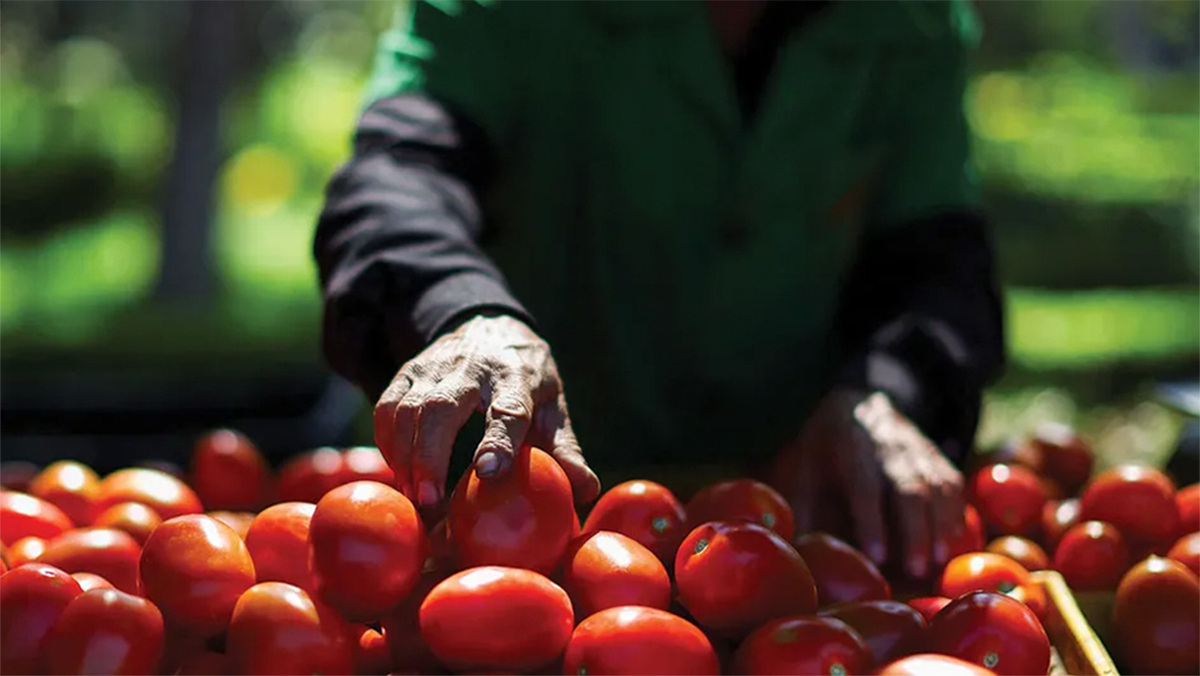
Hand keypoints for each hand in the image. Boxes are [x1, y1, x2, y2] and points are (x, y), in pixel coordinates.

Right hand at [373, 314, 599, 509]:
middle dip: (431, 457)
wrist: (490, 326)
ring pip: (407, 410)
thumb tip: (587, 491)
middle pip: (442, 408)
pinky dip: (388, 444)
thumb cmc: (527, 381)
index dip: (498, 441)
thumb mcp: (553, 408)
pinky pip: (387, 409)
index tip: (489, 474)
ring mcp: (434, 367)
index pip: (508, 409)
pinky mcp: (407, 372)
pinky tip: (401, 472)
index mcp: (517, 376)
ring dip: (406, 458)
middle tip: (430, 503)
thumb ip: (565, 450)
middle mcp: (472, 366)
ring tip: (416, 499)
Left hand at [784, 389, 964, 577]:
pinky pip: (952, 483)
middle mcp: (889, 446)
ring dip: (941, 525)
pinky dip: (956, 512)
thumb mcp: (805, 468)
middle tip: (915, 570)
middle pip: (908, 489)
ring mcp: (917, 449)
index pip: (864, 487)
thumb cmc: (826, 448)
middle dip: (914, 531)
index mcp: (850, 448)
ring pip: (937, 486)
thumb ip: (804, 507)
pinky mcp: (936, 456)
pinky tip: (955, 541)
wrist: (860, 404)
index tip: (878, 556)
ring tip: (939, 561)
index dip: (872, 522)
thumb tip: (799, 552)